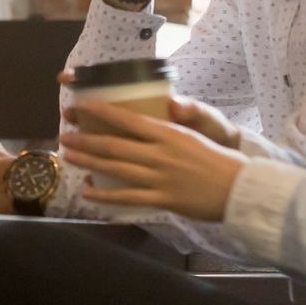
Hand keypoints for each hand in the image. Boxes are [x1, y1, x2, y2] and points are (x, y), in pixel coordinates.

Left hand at [58, 99, 244, 220]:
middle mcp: (160, 153)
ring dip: (89, 162)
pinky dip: (105, 195)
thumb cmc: (219, 159)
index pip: (128, 118)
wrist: (240, 188)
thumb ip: (173, 123)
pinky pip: (128, 197)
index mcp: (168, 133)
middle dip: (86, 139)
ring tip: (68, 156)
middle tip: (65, 135)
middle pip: (115, 144)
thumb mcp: (194, 134)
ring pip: (116, 168)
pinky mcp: (162, 199)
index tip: (81, 108)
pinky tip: (88, 191)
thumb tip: (167, 105)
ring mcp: (160, 177)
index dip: (100, 113)